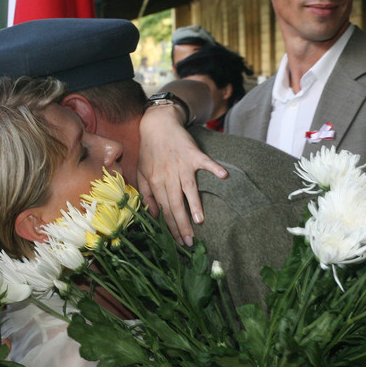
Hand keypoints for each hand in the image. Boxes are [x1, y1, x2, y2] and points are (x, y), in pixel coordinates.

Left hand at [137, 106, 226, 244]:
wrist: (158, 124)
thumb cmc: (149, 150)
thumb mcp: (142, 172)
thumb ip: (146, 194)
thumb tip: (153, 214)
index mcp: (156, 182)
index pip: (164, 210)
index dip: (171, 227)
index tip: (178, 241)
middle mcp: (168, 176)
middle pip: (175, 204)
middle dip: (182, 224)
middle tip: (189, 242)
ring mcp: (182, 165)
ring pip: (188, 188)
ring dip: (194, 204)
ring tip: (200, 220)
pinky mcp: (193, 154)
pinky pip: (205, 162)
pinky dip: (214, 167)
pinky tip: (223, 176)